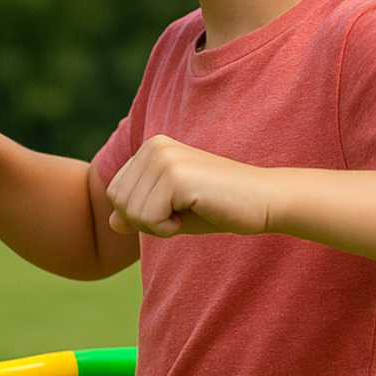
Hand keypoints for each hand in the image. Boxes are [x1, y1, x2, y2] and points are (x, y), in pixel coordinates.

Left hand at [106, 135, 276, 237]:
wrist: (264, 200)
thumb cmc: (220, 207)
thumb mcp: (172, 212)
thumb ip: (141, 213)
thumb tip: (111, 223)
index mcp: (151, 147)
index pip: (116, 193)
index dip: (142, 215)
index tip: (176, 208)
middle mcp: (154, 146)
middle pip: (118, 203)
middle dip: (146, 222)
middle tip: (183, 213)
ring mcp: (164, 158)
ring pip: (131, 213)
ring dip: (159, 226)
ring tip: (192, 210)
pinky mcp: (175, 176)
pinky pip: (148, 219)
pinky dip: (169, 229)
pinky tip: (196, 211)